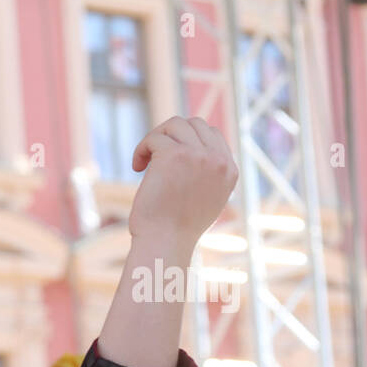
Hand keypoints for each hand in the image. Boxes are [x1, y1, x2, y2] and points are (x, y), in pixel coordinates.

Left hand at [128, 116, 237, 248]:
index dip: (187, 140)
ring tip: (144, 161)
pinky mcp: (173, 155)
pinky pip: (154, 138)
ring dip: (156, 139)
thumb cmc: (177, 229)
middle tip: (154, 156)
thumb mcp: (205, 200)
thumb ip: (207, 176)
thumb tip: (194, 152)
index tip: (169, 158)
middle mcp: (218, 160)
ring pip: (175, 124)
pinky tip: (136, 167)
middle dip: (171, 135)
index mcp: (229, 170)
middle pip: (194, 123)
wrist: (165, 243)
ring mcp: (198, 155)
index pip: (212, 135)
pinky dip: (141, 149)